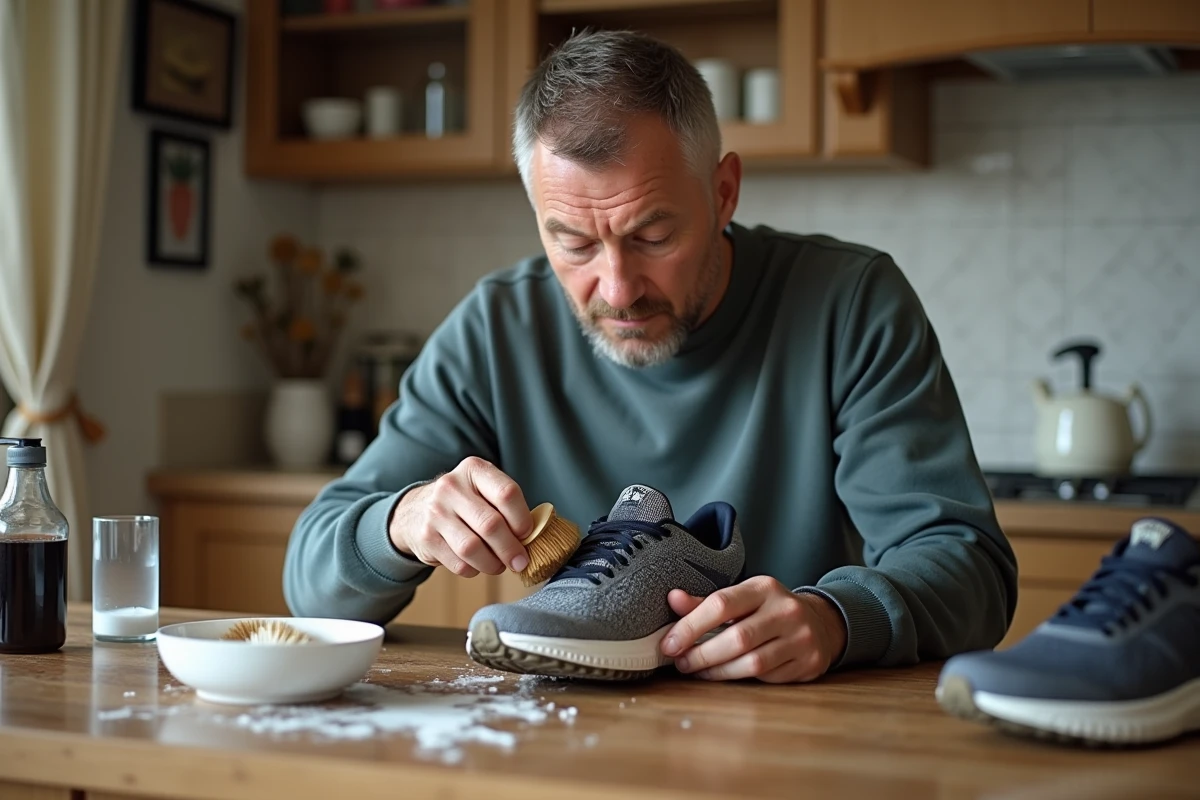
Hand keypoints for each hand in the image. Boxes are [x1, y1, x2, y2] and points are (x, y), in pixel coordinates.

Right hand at [389, 456, 531, 577]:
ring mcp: (436, 512)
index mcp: (474, 469)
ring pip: (473, 548)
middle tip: (520, 561)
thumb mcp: (482, 490)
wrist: (415, 511)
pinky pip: (458, 563)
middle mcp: (452, 486)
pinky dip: (474, 569)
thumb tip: (534, 538)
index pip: (507, 493)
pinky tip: (477, 564)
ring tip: (499, 565)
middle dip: (511, 549)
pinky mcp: (426, 537)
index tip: (527, 534)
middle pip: (491, 524)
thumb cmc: (464, 503)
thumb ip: (506, 507)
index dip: (522, 519)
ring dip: (493, 563)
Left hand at [660, 576, 847, 682]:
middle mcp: (786, 611)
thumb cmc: (770, 610)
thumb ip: (707, 602)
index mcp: (764, 587)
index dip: (690, 626)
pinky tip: (724, 676)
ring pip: (752, 663)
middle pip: (737, 638)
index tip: (670, 643)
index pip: (722, 604)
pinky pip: (767, 678)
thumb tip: (673, 599)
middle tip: (681, 663)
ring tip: (698, 671)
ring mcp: (801, 638)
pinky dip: (740, 679)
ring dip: (718, 671)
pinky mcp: (808, 663)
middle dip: (702, 654)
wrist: (821, 623)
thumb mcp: (743, 598)